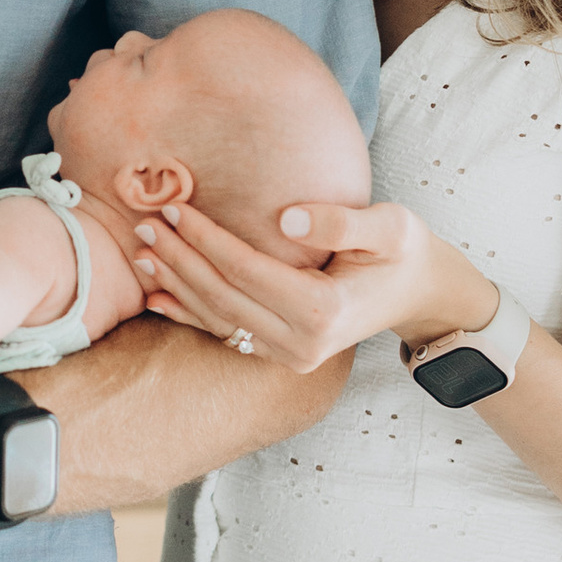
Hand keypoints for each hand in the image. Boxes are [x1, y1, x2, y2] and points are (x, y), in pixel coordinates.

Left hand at [134, 198, 494, 373]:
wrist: (421, 294)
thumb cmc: (405, 251)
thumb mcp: (390, 226)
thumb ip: (341, 223)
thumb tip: (286, 218)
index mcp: (324, 311)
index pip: (245, 269)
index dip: (205, 238)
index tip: (174, 207)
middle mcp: (302, 343)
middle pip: (223, 295)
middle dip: (179, 258)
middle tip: (143, 222)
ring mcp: (290, 355)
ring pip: (217, 318)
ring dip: (175, 285)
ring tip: (140, 250)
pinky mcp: (281, 354)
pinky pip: (224, 334)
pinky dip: (187, 315)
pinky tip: (154, 297)